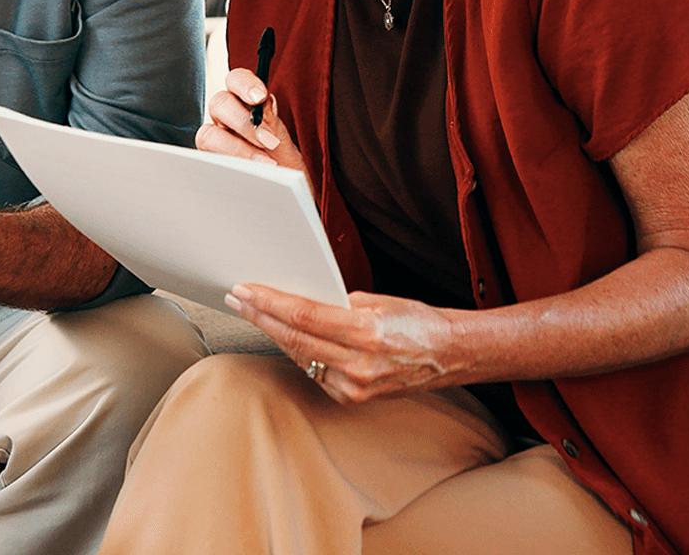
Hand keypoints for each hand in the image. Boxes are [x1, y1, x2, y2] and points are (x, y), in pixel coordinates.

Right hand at [197, 67, 305, 170]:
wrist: (283, 196)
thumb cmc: (283, 167)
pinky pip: (207, 159)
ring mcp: (215, 140)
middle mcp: (226, 118)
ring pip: (208, 133)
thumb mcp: (284, 144)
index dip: (244, 84)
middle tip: (270, 141)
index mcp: (245, 104)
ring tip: (266, 164)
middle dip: (244, 122)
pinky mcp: (209, 162)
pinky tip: (248, 173)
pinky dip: (230, 165)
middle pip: (219, 103)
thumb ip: (273, 124)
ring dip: (238, 149)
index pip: (235, 80)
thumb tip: (264, 104)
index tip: (260, 97)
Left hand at [226, 283, 466, 403]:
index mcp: (366, 333)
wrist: (451, 355)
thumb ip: (338, 303)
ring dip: (275, 334)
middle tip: (237, 299)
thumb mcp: (378, 301)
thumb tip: (299, 299)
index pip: (303, 315)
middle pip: (294, 338)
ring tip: (255, 313)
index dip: (269, 302)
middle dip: (260, 317)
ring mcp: (355, 386)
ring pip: (300, 357)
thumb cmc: (418, 322)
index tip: (245, 290)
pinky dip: (299, 353)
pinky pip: (314, 373)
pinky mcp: (353, 398)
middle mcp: (358, 364)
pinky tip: (287, 337)